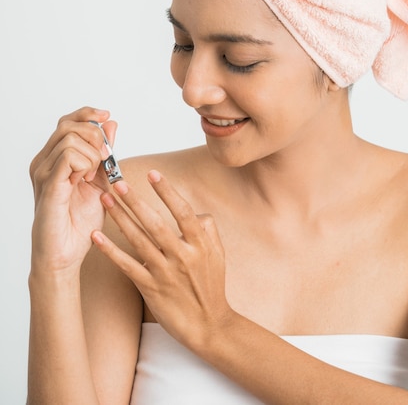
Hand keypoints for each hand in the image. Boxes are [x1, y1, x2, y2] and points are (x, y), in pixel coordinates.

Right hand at [30, 107, 117, 274]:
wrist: (66, 255)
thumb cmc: (79, 222)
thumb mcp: (99, 181)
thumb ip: (104, 153)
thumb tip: (111, 123)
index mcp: (53, 159)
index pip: (67, 121)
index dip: (88, 114)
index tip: (107, 117)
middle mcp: (43, 162)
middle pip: (68, 125)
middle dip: (95, 136)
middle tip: (104, 158)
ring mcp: (43, 172)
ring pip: (71, 139)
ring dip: (92, 154)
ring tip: (91, 176)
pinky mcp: (48, 185)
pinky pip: (68, 157)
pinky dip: (85, 164)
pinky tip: (85, 180)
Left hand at [91, 171, 231, 353]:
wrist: (209, 326)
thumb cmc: (211, 286)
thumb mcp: (218, 253)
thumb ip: (207, 228)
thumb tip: (193, 211)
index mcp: (199, 244)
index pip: (183, 212)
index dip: (168, 192)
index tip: (153, 173)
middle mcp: (182, 256)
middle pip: (155, 223)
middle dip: (135, 201)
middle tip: (118, 183)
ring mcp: (165, 273)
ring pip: (138, 241)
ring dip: (120, 218)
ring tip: (105, 200)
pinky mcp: (151, 288)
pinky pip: (127, 266)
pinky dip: (111, 251)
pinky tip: (97, 237)